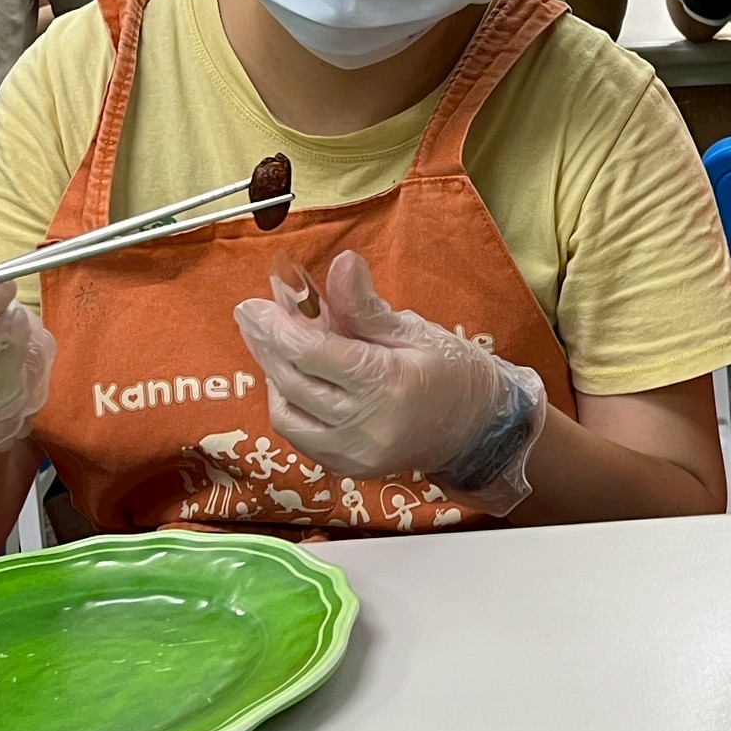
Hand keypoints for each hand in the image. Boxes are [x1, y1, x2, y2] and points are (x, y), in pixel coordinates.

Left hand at [233, 253, 544, 512]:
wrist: (479, 430)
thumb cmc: (454, 373)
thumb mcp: (414, 331)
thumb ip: (366, 306)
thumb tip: (341, 264)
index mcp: (386, 384)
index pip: (312, 353)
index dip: (277, 326)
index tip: (255, 304)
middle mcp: (364, 425)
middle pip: (292, 380)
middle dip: (265, 344)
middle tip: (250, 315)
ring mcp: (353, 452)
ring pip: (287, 412)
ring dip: (272, 375)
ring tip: (272, 344)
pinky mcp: (346, 467)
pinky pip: (299, 434)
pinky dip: (288, 404)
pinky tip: (292, 378)